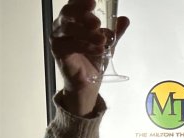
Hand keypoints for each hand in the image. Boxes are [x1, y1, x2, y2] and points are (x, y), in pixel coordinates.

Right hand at [50, 0, 129, 114]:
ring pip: (69, 28)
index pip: (74, 4)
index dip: (81, 2)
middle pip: (68, 12)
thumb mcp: (107, 44)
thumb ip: (115, 32)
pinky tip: (98, 50)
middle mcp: (62, 25)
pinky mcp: (58, 51)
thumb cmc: (93, 59)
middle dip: (83, 14)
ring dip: (87, 33)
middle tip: (97, 23)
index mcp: (73, 19)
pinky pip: (70, 45)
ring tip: (103, 41)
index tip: (94, 2)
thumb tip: (125, 19)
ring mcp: (58, 38)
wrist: (88, 83)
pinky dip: (85, 46)